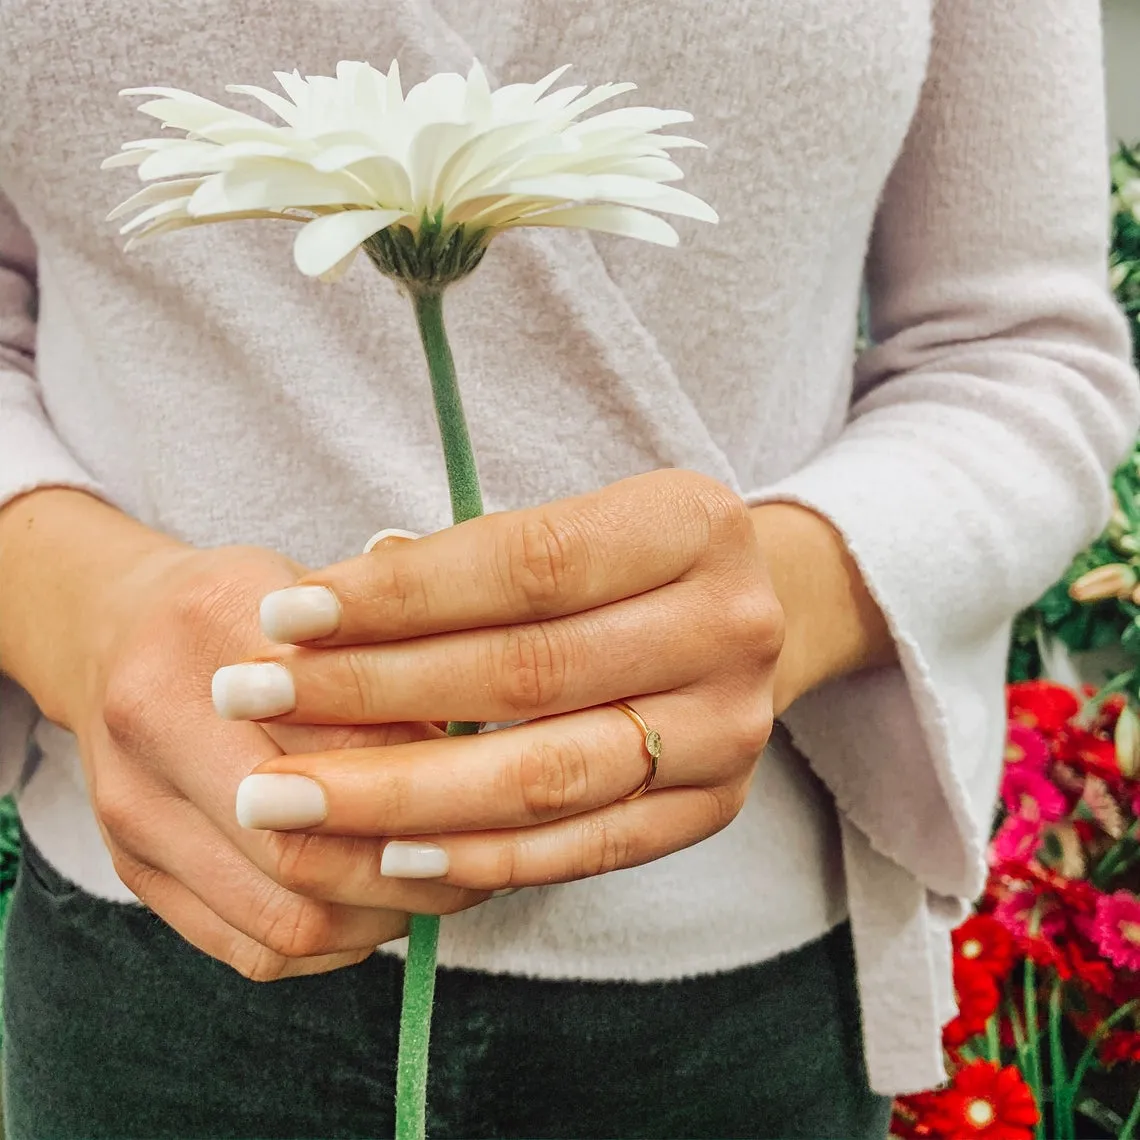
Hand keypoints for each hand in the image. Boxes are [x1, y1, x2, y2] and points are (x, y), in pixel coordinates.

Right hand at [0, 492, 487, 979]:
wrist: (114, 631)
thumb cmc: (242, 607)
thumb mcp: (318, 588)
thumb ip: (393, 644)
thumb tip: (481, 739)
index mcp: (211, 624)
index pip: (346, 733)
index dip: (433, 772)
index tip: (497, 783)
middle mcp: (153, 721)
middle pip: (305, 844)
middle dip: (413, 870)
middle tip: (485, 858)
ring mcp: (133, 812)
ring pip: (285, 917)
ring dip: (382, 918)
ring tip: (443, 887)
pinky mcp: (134, 873)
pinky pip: (253, 949)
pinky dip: (336, 944)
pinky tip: (380, 908)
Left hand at [215, 470, 783, 890]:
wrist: (739, 620)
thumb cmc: (618, 565)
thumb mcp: (567, 527)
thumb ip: (464, 564)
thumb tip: (323, 615)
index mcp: (693, 523)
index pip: (528, 563)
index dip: (398, 593)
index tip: (282, 617)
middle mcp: (730, 624)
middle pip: (529, 672)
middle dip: (370, 692)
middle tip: (247, 704)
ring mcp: (731, 727)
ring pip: (549, 774)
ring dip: (402, 792)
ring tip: (287, 798)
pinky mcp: (714, 807)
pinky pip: (586, 847)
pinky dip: (481, 854)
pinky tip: (390, 851)